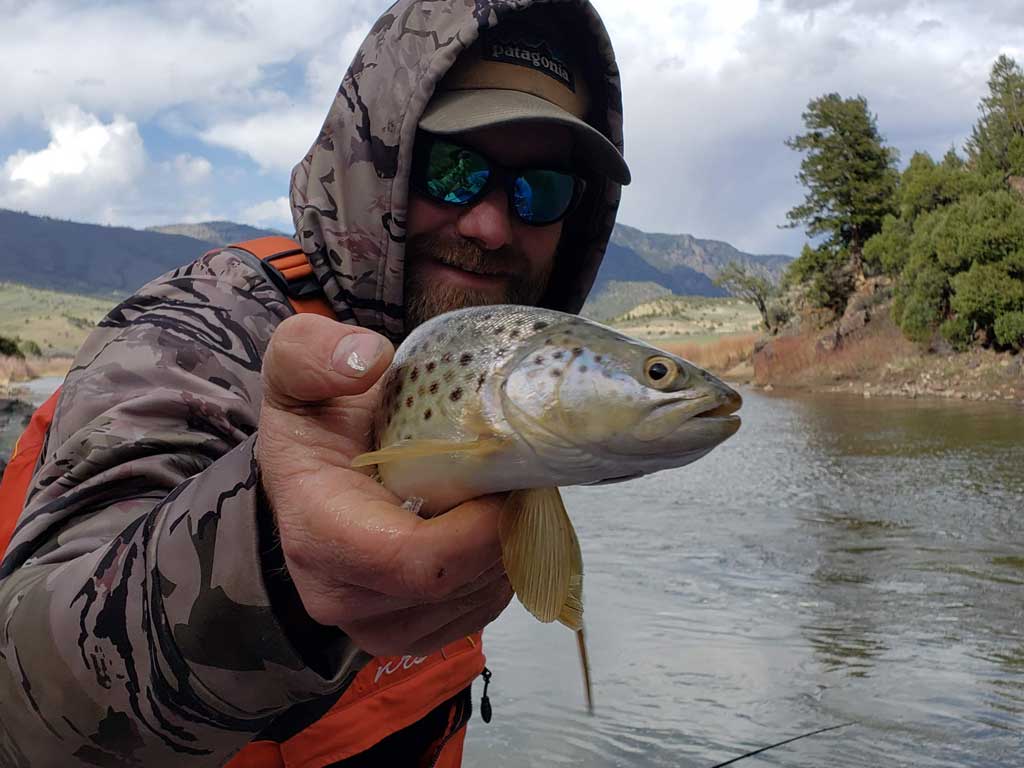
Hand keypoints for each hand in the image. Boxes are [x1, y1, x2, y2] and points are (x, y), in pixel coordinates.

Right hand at [256, 314, 512, 656]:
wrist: (313, 473)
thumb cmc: (315, 419)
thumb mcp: (296, 364)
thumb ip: (313, 351)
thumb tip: (368, 359)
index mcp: (317, 532)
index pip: (413, 561)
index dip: (477, 528)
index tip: (504, 479)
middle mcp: (339, 596)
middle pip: (453, 585)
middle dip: (501, 531)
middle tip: (515, 477)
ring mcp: (375, 626)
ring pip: (474, 603)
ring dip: (506, 549)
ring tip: (503, 496)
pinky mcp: (409, 636)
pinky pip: (479, 614)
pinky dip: (500, 570)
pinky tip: (490, 526)